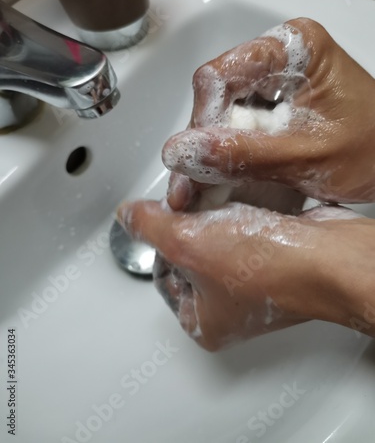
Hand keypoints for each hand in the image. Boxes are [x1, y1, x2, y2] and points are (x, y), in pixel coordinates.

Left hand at [118, 200, 374, 350]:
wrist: (329, 256)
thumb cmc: (268, 266)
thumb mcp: (187, 241)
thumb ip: (149, 226)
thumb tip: (127, 215)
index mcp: (204, 321)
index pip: (163, 279)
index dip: (157, 243)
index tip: (160, 217)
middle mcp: (229, 308)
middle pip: (189, 257)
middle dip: (185, 225)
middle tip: (184, 203)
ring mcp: (253, 285)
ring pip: (216, 240)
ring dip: (210, 214)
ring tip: (209, 196)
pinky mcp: (273, 260)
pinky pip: (241, 232)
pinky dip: (236, 213)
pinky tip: (236, 198)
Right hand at [164, 18, 374, 207]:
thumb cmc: (373, 149)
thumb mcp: (309, 156)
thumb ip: (246, 154)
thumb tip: (185, 152)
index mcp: (294, 48)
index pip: (221, 76)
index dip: (203, 120)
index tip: (196, 160)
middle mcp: (278, 56)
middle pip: (216, 94)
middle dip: (204, 142)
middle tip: (192, 184)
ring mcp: (273, 80)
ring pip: (221, 112)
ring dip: (212, 150)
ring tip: (203, 186)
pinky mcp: (271, 103)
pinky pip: (236, 124)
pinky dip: (228, 152)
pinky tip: (223, 174)